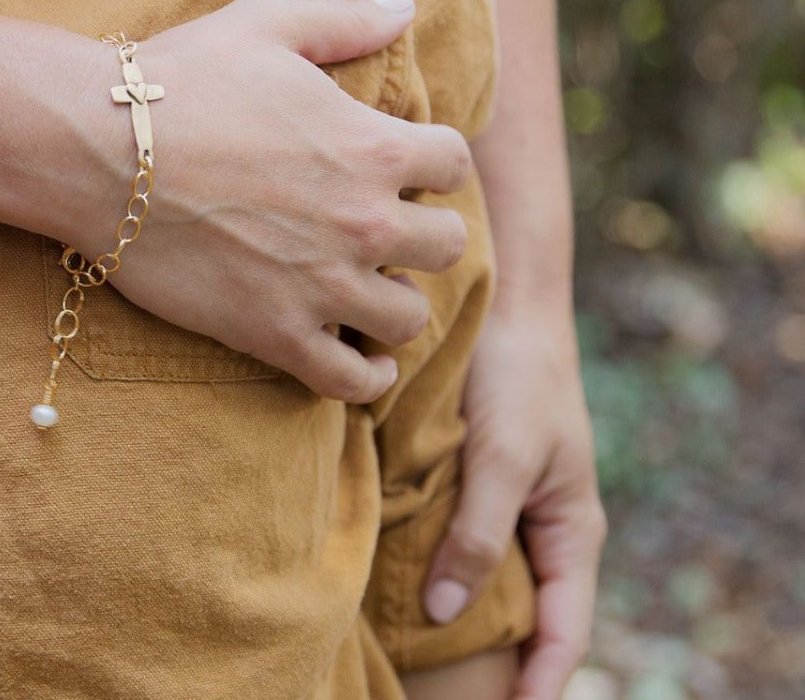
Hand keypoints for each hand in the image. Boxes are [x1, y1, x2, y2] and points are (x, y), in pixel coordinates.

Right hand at [80, 0, 472, 404]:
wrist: (98, 152)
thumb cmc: (181, 80)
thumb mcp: (266, 25)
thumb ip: (345, 21)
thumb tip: (405, 7)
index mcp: (372, 146)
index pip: (454, 163)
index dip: (434, 161)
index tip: (406, 166)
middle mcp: (364, 222)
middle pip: (446, 245)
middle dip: (423, 234)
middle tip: (386, 228)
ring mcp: (323, 286)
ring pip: (409, 317)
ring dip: (395, 300)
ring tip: (366, 288)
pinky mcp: (275, 334)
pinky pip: (352, 381)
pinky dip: (366, 375)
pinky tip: (357, 356)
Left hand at [422, 300, 605, 699]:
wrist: (505, 309)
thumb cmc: (519, 378)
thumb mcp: (502, 457)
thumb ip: (477, 534)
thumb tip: (444, 611)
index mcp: (572, 533)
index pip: (564, 637)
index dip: (539, 689)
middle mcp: (543, 529)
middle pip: (527, 620)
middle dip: (498, 668)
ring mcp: (510, 507)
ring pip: (489, 583)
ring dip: (460, 619)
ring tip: (415, 661)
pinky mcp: (477, 483)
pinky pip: (461, 541)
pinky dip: (437, 567)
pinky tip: (397, 584)